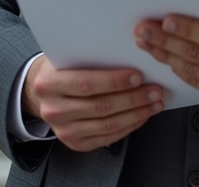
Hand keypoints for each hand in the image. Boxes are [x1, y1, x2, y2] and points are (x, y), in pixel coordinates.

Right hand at [22, 55, 162, 151]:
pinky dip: (129, 126)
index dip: (113, 81)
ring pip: (107, 125)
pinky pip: (108, 137)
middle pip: (100, 106)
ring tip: (154, 103)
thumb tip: (128, 55)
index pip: (85, 84)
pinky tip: (142, 115)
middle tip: (154, 90)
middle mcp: (54, 110)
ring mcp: (64, 130)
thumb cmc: (61, 69)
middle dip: (133, 98)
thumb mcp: (67, 56)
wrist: (44, 93)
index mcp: (49, 84)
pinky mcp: (75, 143)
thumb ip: (91, 57)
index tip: (137, 76)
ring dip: (136, 114)